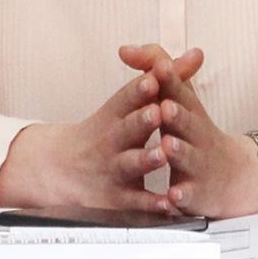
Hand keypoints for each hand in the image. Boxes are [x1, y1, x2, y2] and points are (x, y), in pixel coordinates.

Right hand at [0, 68, 174, 212]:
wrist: (61, 170)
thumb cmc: (106, 131)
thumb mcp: (129, 102)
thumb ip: (166, 78)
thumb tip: (196, 54)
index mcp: (116, 114)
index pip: (126, 98)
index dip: (139, 89)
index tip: (153, 79)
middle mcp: (112, 140)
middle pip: (126, 128)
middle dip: (142, 120)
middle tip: (157, 112)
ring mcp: (114, 169)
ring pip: (130, 164)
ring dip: (146, 159)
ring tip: (161, 155)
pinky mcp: (118, 198)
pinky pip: (136, 201)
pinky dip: (152, 203)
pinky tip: (168, 202)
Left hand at [119, 43, 257, 218]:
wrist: (235, 176)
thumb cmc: (194, 131)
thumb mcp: (178, 98)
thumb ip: (153, 71)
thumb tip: (124, 49)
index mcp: (188, 110)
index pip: (180, 91)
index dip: (170, 80)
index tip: (159, 69)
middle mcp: (196, 135)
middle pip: (188, 123)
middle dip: (177, 115)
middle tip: (164, 108)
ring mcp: (198, 165)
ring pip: (188, 158)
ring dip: (179, 152)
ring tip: (167, 146)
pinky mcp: (197, 194)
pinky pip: (189, 196)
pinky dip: (182, 196)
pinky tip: (173, 196)